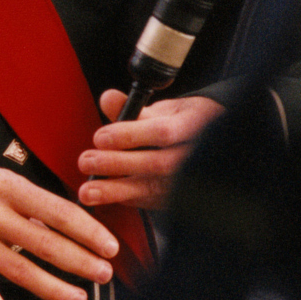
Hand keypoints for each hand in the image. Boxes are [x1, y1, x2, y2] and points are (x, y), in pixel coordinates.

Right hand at [0, 157, 118, 299]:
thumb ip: (30, 202)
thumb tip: (67, 226)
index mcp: (6, 187)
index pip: (57, 212)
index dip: (87, 231)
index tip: (109, 246)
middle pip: (43, 243)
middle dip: (79, 261)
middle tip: (103, 274)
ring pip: (20, 271)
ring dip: (53, 288)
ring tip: (78, 298)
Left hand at [77, 90, 224, 210]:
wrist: (213, 146)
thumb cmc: (182, 123)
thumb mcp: (165, 109)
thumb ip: (134, 108)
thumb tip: (107, 98)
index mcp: (194, 125)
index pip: (162, 132)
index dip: (130, 135)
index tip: (100, 137)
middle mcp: (195, 156)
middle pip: (156, 164)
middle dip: (118, 163)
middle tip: (86, 161)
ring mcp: (189, 180)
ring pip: (152, 188)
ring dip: (116, 190)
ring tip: (86, 191)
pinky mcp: (177, 198)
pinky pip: (149, 201)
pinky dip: (124, 198)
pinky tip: (102, 195)